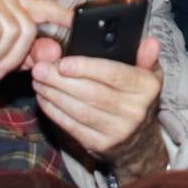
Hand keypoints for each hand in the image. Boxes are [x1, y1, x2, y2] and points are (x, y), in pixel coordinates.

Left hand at [31, 35, 166, 179]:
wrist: (140, 141)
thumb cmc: (138, 98)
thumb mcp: (149, 75)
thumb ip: (146, 56)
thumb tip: (150, 42)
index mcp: (147, 88)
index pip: (115, 74)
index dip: (86, 68)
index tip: (62, 62)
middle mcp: (135, 111)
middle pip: (92, 93)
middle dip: (61, 80)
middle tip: (40, 68)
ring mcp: (117, 131)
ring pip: (79, 110)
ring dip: (54, 95)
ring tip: (38, 81)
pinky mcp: (100, 145)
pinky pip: (72, 126)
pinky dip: (55, 112)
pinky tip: (44, 99)